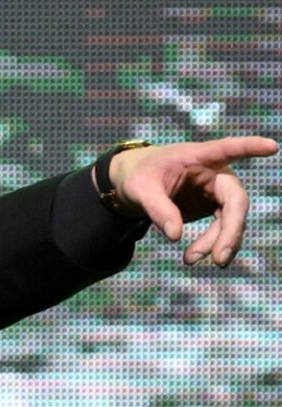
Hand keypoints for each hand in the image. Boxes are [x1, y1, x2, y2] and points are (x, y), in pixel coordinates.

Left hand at [107, 135, 276, 266]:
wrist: (137, 183)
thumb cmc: (139, 177)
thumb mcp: (139, 190)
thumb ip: (158, 209)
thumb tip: (176, 236)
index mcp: (199, 156)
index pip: (228, 149)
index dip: (250, 147)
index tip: (272, 146)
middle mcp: (216, 173)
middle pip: (236, 201)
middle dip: (230, 231)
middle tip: (218, 258)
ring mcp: (218, 191)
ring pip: (231, 219)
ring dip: (218, 242)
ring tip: (190, 259)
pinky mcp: (215, 207)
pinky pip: (222, 229)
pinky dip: (211, 244)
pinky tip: (193, 257)